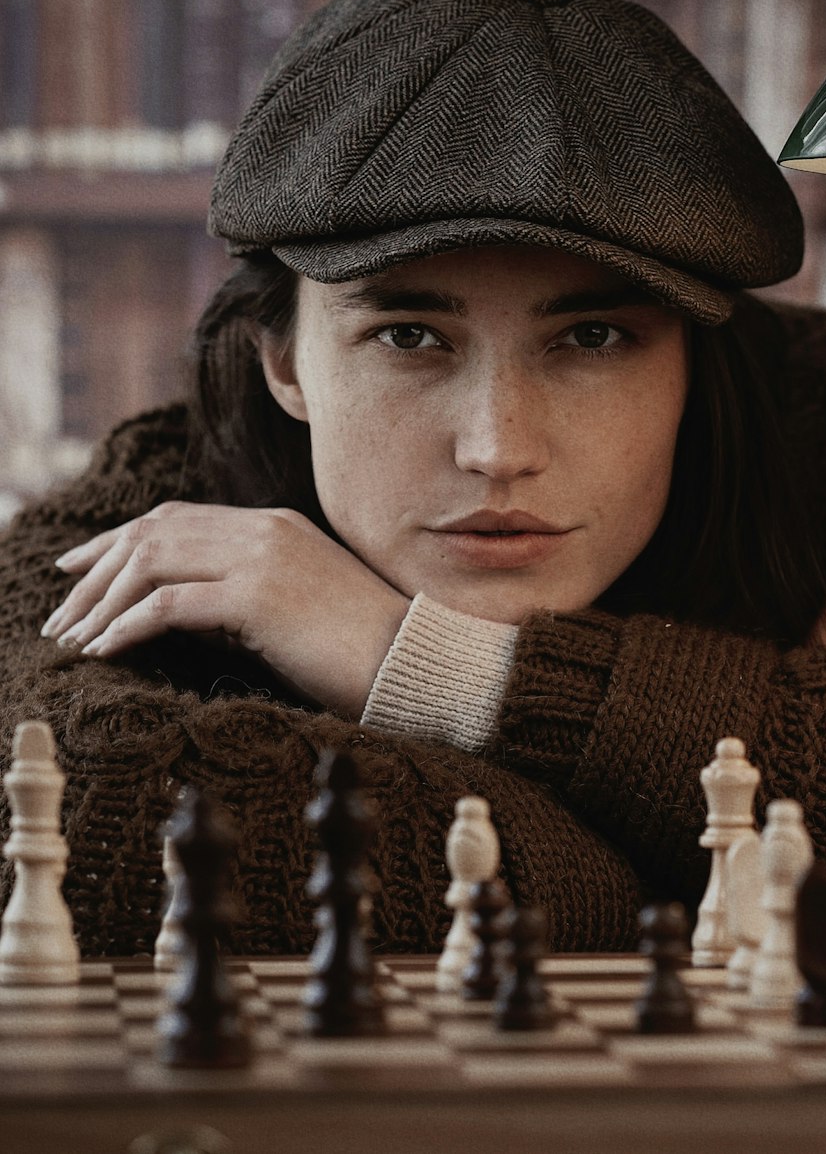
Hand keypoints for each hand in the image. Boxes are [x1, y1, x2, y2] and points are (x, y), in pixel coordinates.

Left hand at [39, 502, 410, 716]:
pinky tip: (105, 650)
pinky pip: (167, 606)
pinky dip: (126, 627)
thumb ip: (245, 590)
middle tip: (61, 611)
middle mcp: (263, 530)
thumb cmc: (359, 646)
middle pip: (152, 534)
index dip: (119, 538)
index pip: (176, 518)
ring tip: (73, 637)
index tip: (80, 566)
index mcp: (273, 525)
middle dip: (96, 571)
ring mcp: (261, 558)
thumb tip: (181, 607)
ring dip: (101, 602)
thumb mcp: (297, 603)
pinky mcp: (258, 596)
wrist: (412, 659)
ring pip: (151, 564)